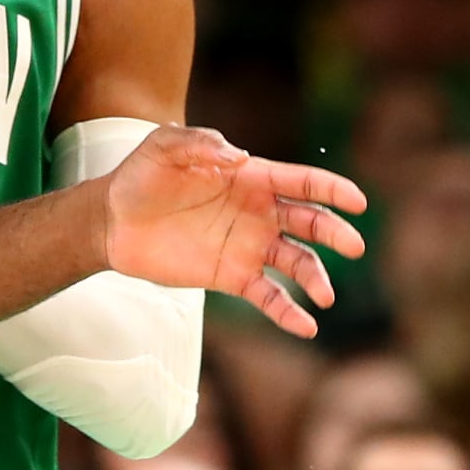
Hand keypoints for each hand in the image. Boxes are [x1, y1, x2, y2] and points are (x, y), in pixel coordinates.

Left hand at [102, 125, 367, 338]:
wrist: (112, 220)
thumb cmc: (141, 176)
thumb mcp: (163, 146)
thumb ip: (199, 142)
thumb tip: (238, 157)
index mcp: (250, 177)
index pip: (300, 182)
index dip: (331, 189)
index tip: (357, 202)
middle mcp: (258, 212)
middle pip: (310, 222)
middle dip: (335, 233)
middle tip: (353, 246)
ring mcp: (248, 246)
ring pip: (297, 262)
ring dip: (316, 278)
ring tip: (323, 295)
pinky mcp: (232, 276)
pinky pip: (269, 296)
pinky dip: (289, 312)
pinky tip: (305, 327)